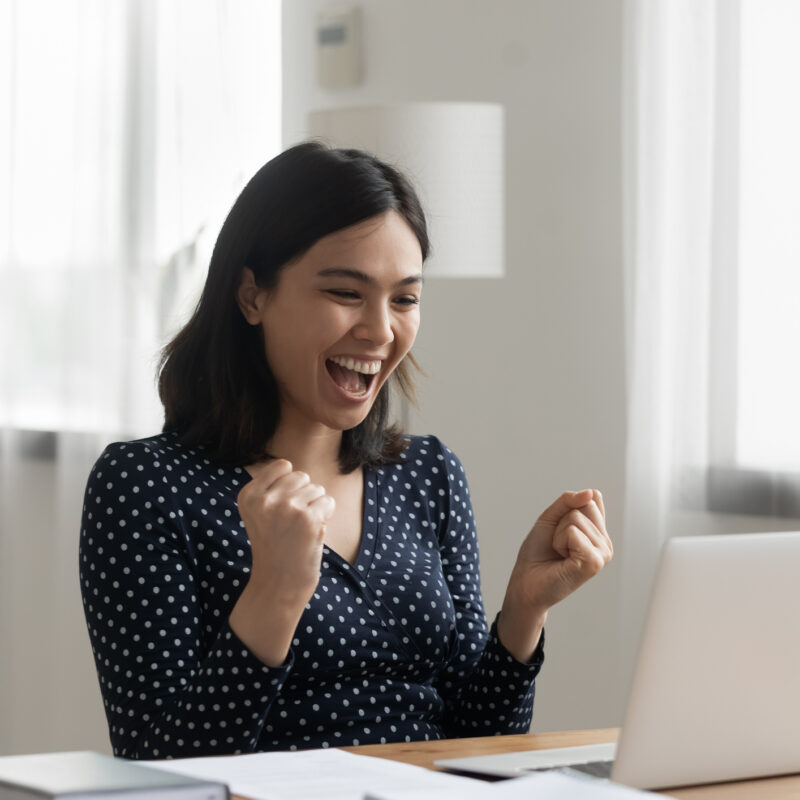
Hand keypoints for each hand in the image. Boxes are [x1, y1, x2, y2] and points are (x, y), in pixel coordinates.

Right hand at [237, 459, 335, 605]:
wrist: (278, 585)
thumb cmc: (274, 545)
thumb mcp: (258, 513)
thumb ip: (270, 488)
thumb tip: (290, 466)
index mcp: (248, 495)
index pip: (283, 466)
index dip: (290, 487)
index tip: (281, 511)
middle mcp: (265, 499)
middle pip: (301, 476)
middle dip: (304, 496)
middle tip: (293, 523)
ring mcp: (287, 507)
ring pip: (317, 489)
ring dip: (315, 507)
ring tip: (300, 530)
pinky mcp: (308, 518)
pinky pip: (328, 502)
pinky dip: (326, 516)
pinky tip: (312, 533)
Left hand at [498, 489, 612, 661]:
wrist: (526, 581)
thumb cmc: (538, 552)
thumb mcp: (551, 517)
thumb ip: (568, 501)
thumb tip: (591, 493)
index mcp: (598, 532)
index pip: (592, 497)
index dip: (568, 507)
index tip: (560, 528)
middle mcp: (604, 542)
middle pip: (585, 504)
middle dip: (562, 520)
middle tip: (557, 543)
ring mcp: (602, 553)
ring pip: (576, 518)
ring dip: (559, 533)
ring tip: (559, 552)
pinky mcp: (594, 562)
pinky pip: (574, 532)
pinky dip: (560, 541)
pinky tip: (562, 559)